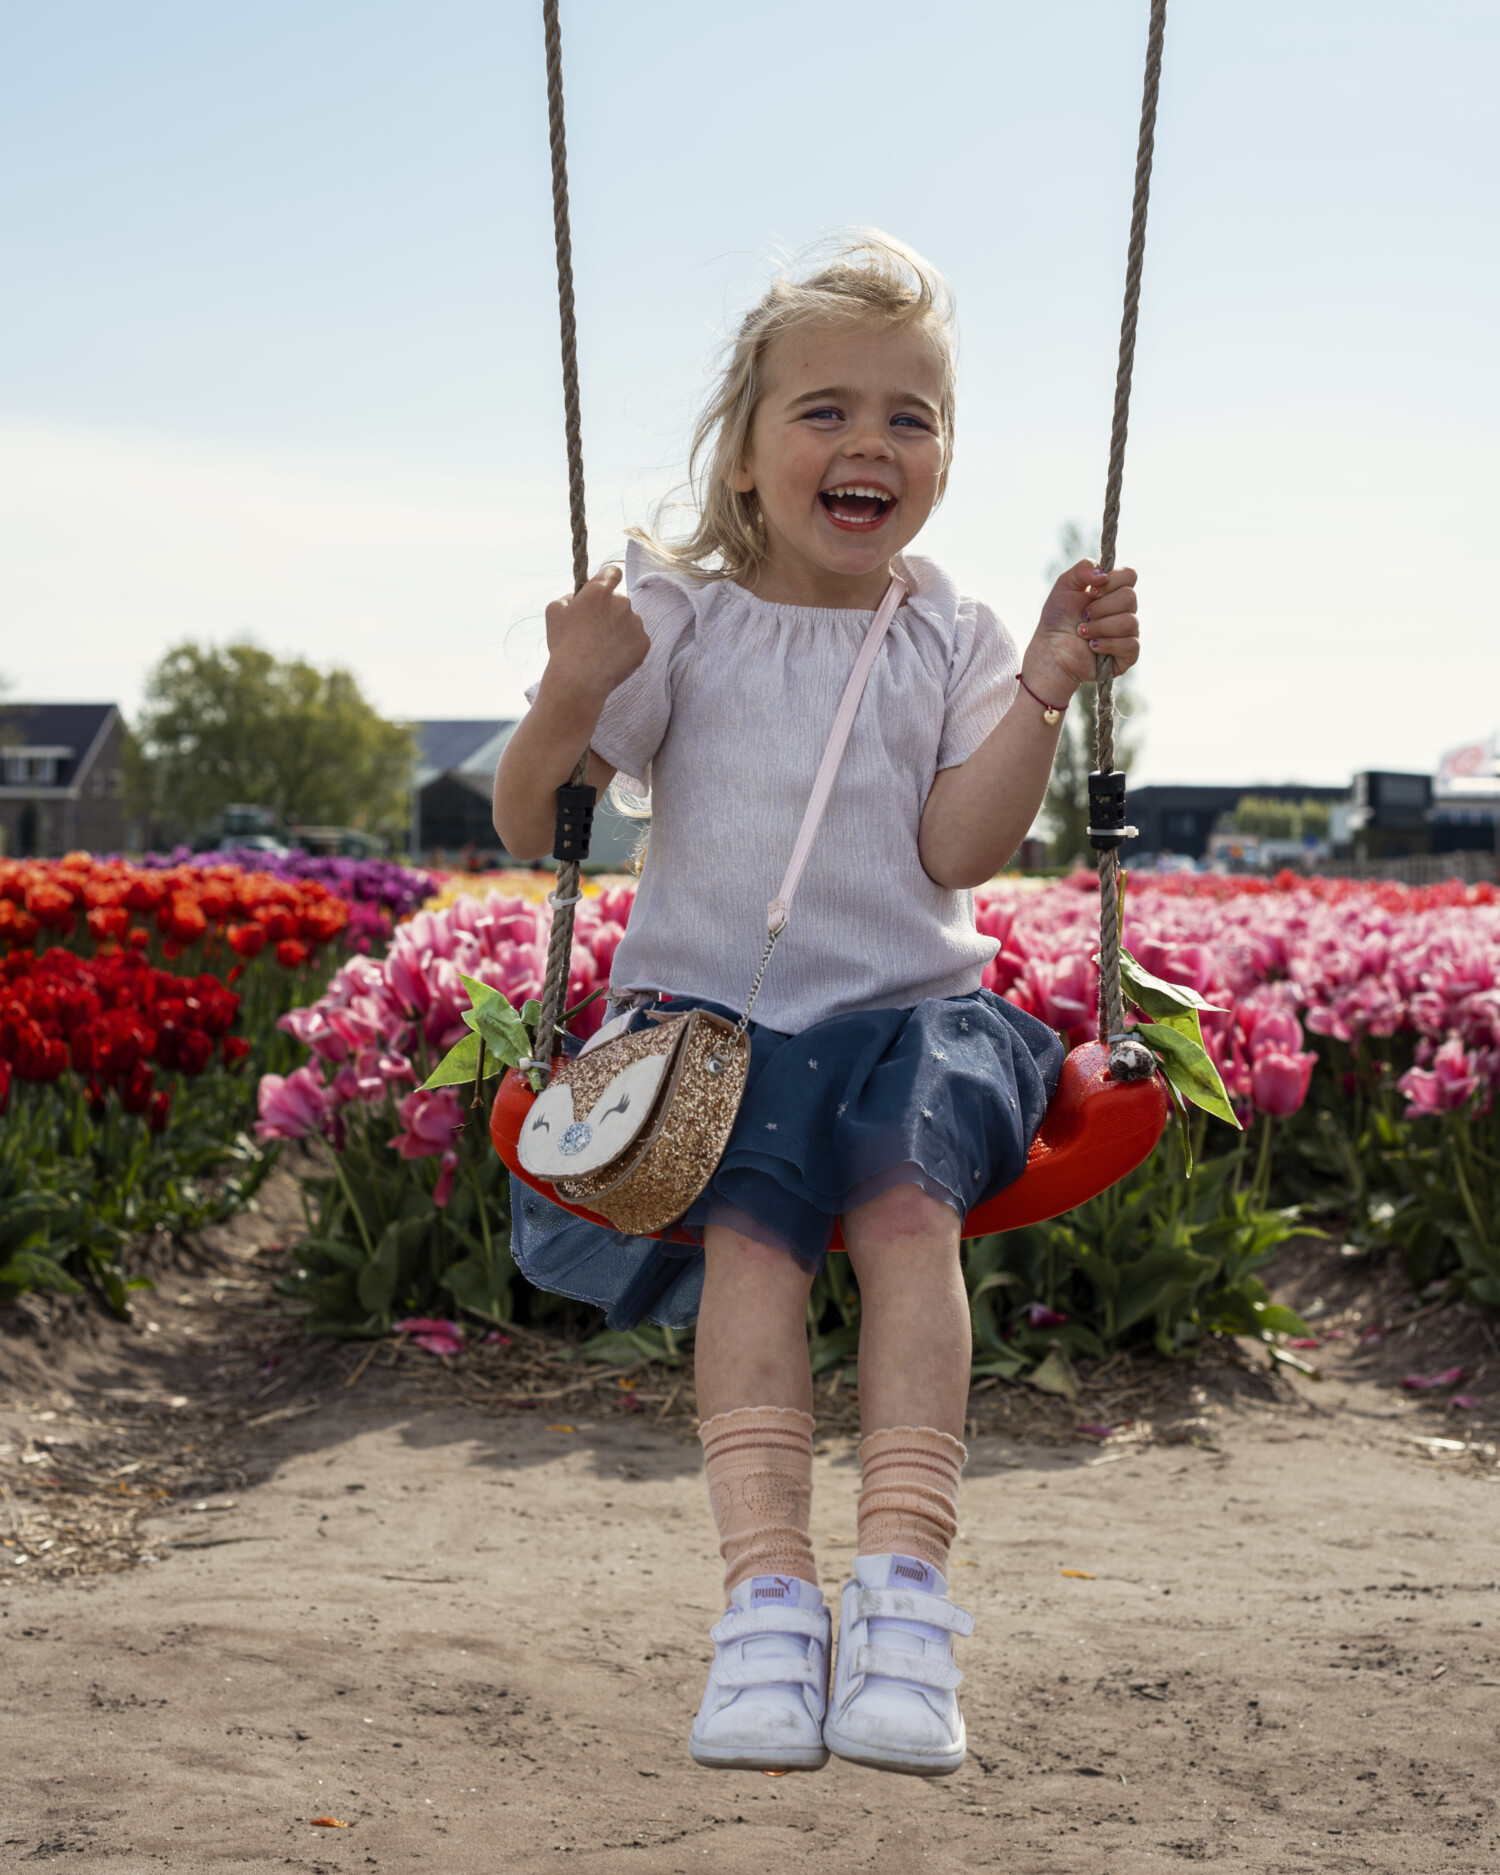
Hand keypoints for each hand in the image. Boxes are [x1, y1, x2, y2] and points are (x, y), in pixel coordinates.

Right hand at [540, 564, 648, 703]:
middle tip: (594, 632)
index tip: (605, 588)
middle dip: (610, 612)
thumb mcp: (553, 612)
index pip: (613, 571)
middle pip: (619, 601)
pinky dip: (627, 647)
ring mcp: (636, 622)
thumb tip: (577, 597)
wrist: (579, 679)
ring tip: (602, 649)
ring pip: (629, 621)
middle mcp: (622, 602)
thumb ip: (568, 597)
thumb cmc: (563, 645)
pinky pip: (636, 640)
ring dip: (619, 630)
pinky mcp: (644, 642)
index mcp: (600, 591)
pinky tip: (612, 658)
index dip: (608, 579)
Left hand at [1024, 558, 1139, 699]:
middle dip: (1101, 608)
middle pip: (1130, 597)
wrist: (1050, 652)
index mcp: (1113, 592)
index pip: (1130, 575)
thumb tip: (1103, 575)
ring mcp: (1128, 633)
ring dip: (1100, 627)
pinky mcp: (1128, 655)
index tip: (1092, 592)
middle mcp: (1124, 611)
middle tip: (1083, 616)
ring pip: (1130, 621)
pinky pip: (1131, 644)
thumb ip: (1083, 568)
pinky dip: (1107, 645)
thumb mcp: (1065, 585)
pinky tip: (1092, 647)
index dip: (1112, 582)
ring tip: (1083, 633)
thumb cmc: (1057, 620)